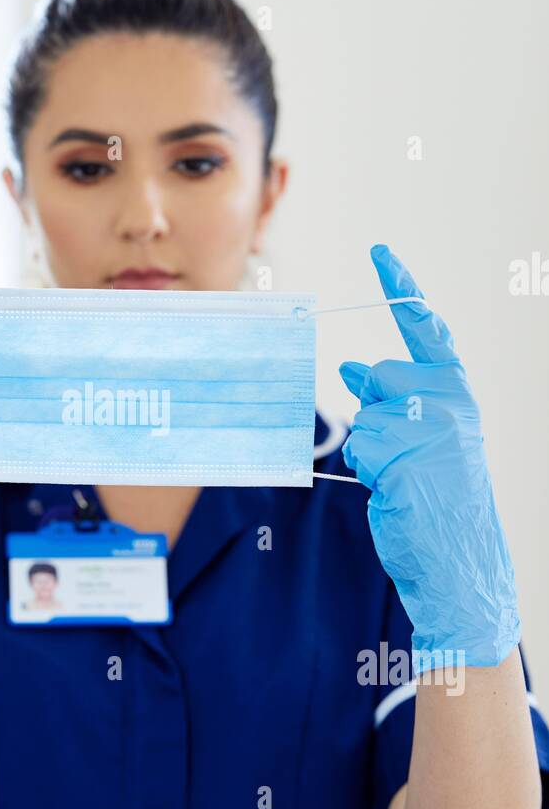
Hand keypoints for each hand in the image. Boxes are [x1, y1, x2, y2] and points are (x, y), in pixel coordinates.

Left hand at [339, 244, 518, 667]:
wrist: (460, 555)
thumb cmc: (438, 496)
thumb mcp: (423, 437)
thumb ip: (396, 398)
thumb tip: (348, 366)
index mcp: (457, 390)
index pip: (426, 328)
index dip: (402, 288)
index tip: (380, 253)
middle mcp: (449, 400)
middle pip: (378, 377)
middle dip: (375, 409)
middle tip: (403, 452)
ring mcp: (430, 425)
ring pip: (365, 414)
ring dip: (371, 448)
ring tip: (403, 476)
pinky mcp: (405, 453)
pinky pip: (360, 446)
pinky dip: (367, 469)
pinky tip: (394, 488)